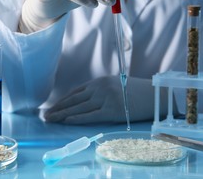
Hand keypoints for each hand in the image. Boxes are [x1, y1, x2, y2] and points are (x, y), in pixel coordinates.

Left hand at [44, 76, 159, 123]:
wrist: (156, 94)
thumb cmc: (137, 92)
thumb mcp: (116, 86)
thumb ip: (101, 91)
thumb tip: (87, 101)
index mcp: (100, 81)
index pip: (76, 92)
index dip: (63, 100)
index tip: (53, 106)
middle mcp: (100, 88)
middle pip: (74, 99)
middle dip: (58, 108)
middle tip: (45, 115)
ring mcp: (105, 98)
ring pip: (79, 107)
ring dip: (62, 113)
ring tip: (50, 119)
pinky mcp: (112, 110)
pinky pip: (91, 115)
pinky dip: (77, 118)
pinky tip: (66, 120)